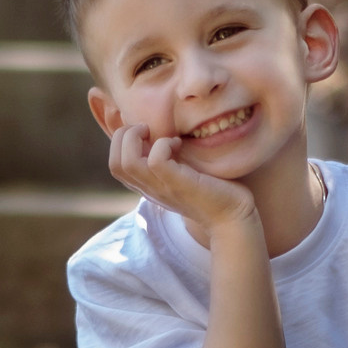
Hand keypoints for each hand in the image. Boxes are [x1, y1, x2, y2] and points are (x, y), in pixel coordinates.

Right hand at [106, 123, 256, 235]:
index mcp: (148, 186)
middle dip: (124, 136)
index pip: (115, 165)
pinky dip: (163, 144)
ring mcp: (162, 188)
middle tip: (148, 129)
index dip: (122, 141)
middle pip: (114, 163)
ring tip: (157, 133)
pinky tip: (179, 144)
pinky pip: (155, 160)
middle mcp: (150, 189)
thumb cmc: (213, 191)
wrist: (232, 218)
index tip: (148, 133)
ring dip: (136, 138)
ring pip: (125, 162)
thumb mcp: (184, 172)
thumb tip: (164, 132)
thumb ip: (170, 158)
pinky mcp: (178, 184)